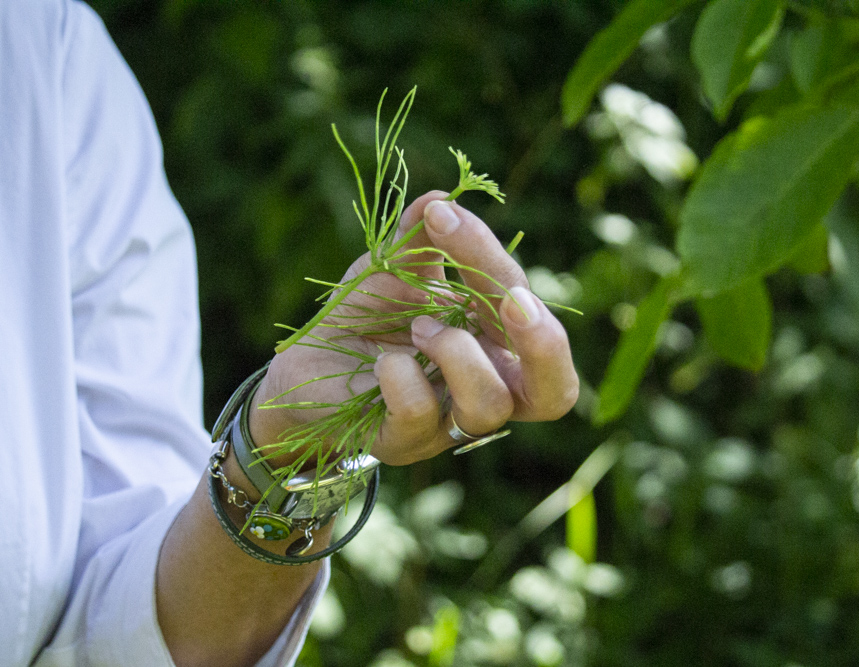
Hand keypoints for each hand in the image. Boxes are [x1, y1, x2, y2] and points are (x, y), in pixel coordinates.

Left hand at [249, 191, 578, 465]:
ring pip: (490, 404)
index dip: (494, 261)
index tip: (442, 216)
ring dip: (455, 350)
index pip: (526, 312)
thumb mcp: (396, 267)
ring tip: (418, 327)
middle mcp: (486, 389)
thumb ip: (421, 238)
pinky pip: (422, 413)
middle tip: (512, 299)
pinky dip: (402, 375)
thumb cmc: (367, 316)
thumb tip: (440, 198)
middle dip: (544, 343)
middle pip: (555, 394)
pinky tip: (381, 360)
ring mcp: (447, 423)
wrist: (303, 365)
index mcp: (498, 346)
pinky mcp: (402, 439)